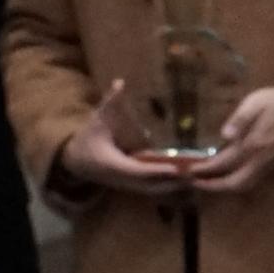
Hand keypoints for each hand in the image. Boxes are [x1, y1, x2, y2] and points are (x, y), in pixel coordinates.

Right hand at [51, 79, 197, 201]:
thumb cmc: (87, 138)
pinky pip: (154, 189)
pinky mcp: (132, 186)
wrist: (74, 161)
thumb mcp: (97, 119)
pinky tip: (188, 180)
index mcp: (115, 164)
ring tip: (199, 178)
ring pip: (155, 190)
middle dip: (175, 181)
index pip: (141, 170)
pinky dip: (170, 186)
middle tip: (199, 174)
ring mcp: (128, 185)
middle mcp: (124, 178)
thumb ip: (110, 102)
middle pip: (153, 185)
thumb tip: (119, 82)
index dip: (159, 170)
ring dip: (176, 186)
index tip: (178, 168)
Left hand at [185, 85, 273, 195]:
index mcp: (254, 144)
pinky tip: (225, 176)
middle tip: (194, 181)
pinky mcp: (272, 164)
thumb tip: (225, 135)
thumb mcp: (255, 103)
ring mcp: (268, 164)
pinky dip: (235, 182)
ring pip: (244, 185)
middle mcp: (261, 160)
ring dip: (224, 187)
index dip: (205, 169)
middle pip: (235, 183)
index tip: (189, 170)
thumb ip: (240, 119)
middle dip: (213, 186)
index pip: (225, 163)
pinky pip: (251, 180)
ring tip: (206, 182)